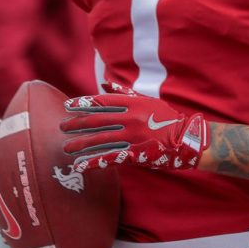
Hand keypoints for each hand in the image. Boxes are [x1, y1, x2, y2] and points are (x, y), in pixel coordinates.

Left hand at [60, 82, 208, 171]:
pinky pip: (110, 158)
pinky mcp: (135, 155)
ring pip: (100, 140)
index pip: (101, 102)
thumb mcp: (147, 100)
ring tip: (66, 147)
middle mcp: (130, 119)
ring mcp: (132, 138)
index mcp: (132, 104)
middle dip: (76, 124)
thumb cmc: (166, 117)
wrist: (187, 140)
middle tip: (61, 127)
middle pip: (96, 121)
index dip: (83, 104)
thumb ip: (124, 92)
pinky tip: (80, 165)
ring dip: (80, 144)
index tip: (67, 106)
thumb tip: (104, 83)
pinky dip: (93, 162)